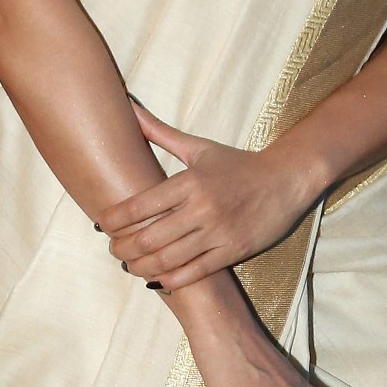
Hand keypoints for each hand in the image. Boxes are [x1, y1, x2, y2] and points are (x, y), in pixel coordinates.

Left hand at [102, 104, 319, 289]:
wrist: (286, 180)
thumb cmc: (238, 164)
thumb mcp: (199, 147)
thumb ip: (160, 132)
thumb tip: (128, 108)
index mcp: (189, 182)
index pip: (139, 206)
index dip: (113, 220)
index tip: (100, 225)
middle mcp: (202, 209)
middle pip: (148, 238)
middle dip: (122, 248)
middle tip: (113, 249)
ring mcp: (218, 233)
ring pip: (168, 260)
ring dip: (141, 267)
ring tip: (130, 265)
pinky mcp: (233, 251)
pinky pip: (194, 273)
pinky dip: (170, 279)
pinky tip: (158, 277)